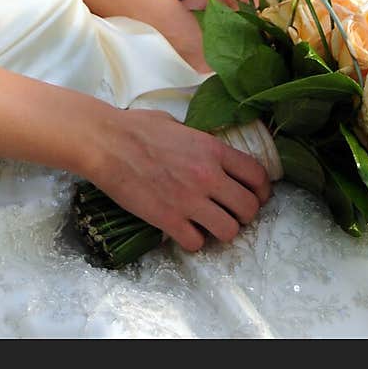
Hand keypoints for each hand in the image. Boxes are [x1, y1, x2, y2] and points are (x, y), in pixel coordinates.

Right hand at [96, 108, 270, 251]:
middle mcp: (208, 175)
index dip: (262, 191)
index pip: (257, 175)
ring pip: (229, 231)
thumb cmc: (135, 128)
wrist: (105, 143)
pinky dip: (192, 241)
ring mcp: (190, 200)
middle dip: (244, 214)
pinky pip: (197, 243)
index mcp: (212, 148)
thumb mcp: (177, 125)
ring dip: (221, 230)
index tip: (255, 196)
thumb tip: (206, 151)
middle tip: (230, 213)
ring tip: (208, 225)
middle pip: (249, 208)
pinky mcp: (169, 220)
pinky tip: (183, 230)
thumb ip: (199, 141)